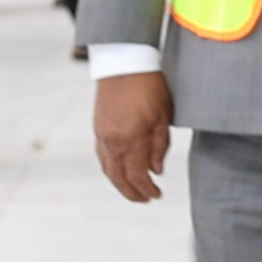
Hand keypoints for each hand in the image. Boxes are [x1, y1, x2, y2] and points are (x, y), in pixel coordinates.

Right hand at [94, 72, 173, 201]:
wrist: (124, 61)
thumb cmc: (148, 84)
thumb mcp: (163, 116)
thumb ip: (160, 146)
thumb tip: (157, 170)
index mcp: (132, 139)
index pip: (138, 177)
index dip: (148, 190)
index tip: (157, 195)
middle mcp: (113, 141)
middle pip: (119, 179)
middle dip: (132, 193)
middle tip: (144, 200)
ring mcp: (102, 135)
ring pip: (108, 169)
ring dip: (119, 183)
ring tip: (132, 189)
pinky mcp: (98, 127)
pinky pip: (102, 156)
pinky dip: (111, 168)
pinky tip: (120, 169)